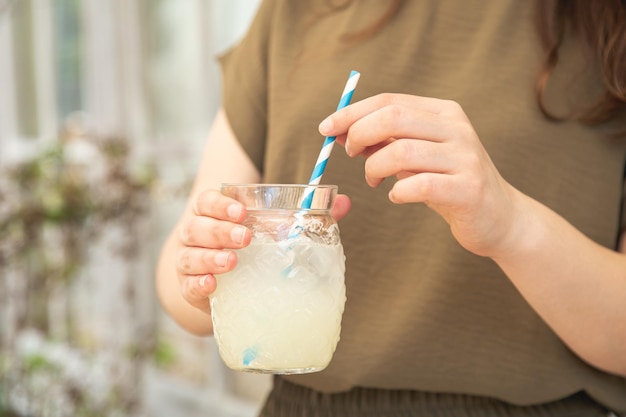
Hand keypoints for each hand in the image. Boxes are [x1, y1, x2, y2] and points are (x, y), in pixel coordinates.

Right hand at [175, 189, 350, 314]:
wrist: (221, 282)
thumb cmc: (249, 248)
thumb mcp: (271, 229)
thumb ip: (305, 215)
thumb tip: (344, 202)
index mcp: (213, 214)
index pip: (207, 201)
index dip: (220, 204)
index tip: (241, 211)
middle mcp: (196, 235)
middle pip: (197, 226)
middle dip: (219, 231)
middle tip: (245, 238)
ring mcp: (190, 262)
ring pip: (189, 255)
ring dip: (209, 257)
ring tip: (231, 262)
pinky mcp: (190, 288)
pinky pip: (188, 286)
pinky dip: (198, 285)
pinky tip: (212, 285)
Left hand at [319, 93, 521, 257]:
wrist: (499, 218)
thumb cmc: (449, 184)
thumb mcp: (417, 157)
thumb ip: (385, 142)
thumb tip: (340, 132)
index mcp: (444, 113)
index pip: (389, 101)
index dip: (352, 112)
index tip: (326, 128)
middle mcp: (457, 129)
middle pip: (393, 118)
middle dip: (359, 134)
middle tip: (351, 154)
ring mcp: (465, 158)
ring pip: (401, 151)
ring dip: (375, 167)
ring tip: (374, 180)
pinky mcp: (468, 189)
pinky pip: (418, 185)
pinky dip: (397, 192)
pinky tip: (397, 196)